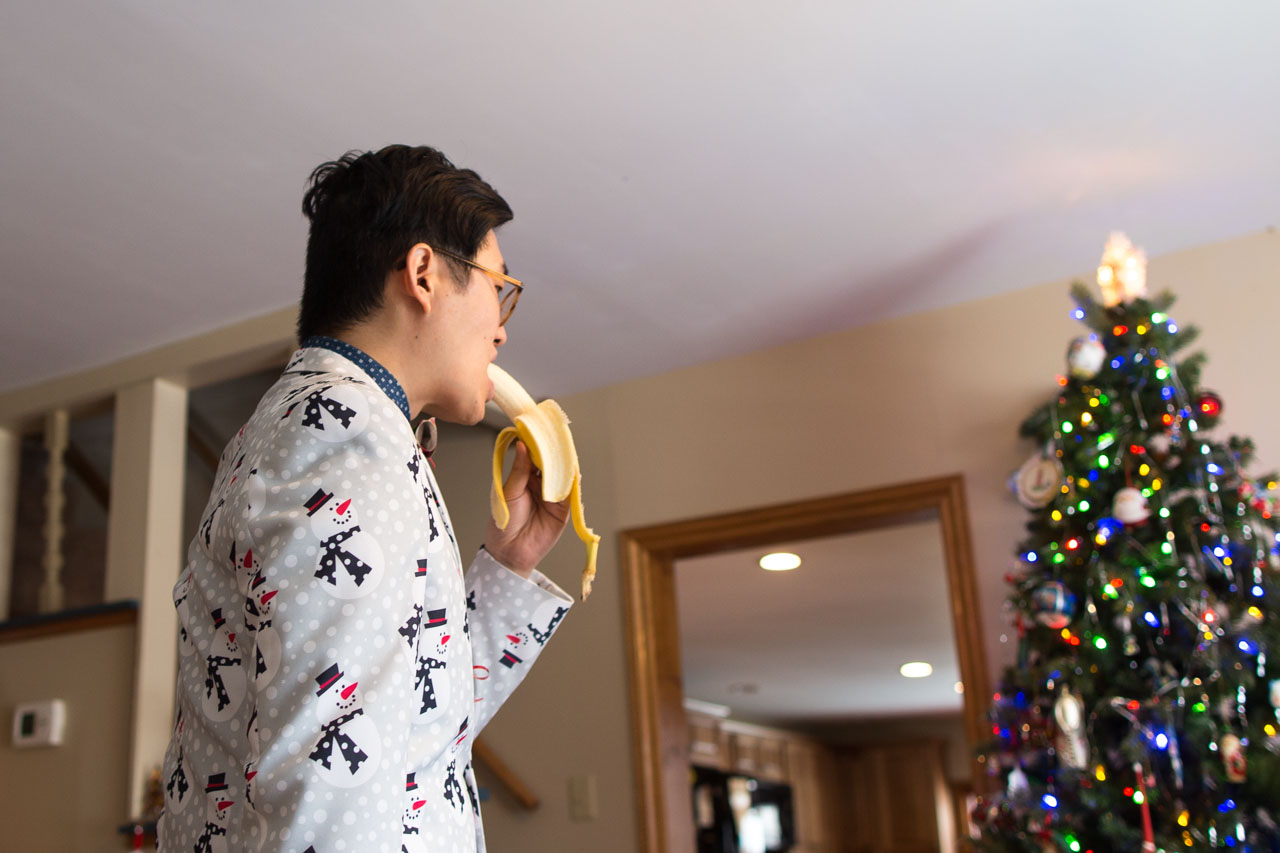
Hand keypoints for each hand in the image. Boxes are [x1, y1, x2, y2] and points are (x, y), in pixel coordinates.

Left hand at [484, 441, 569, 577]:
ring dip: (564, 464)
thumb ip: (519, 469)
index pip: (534, 456)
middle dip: (554, 451)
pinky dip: (572, 482)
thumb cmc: (504, 522)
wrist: (509, 551)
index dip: (538, 443)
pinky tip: (571, 471)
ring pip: (562, 476)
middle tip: (556, 436)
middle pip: (551, 464)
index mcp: (524, 477)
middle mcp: (540, 484)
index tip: (540, 428)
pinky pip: (570, 493)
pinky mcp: (563, 510)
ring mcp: (553, 496)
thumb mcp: (508, 492)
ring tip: (564, 450)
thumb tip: (522, 444)